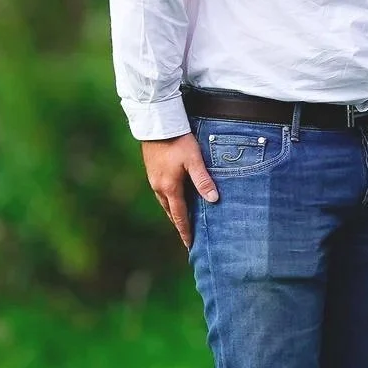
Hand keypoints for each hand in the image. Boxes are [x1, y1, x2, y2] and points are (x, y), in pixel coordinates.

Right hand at [141, 135, 218, 249]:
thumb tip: (213, 200)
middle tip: (188, 237)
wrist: (157, 123)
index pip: (179, 216)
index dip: (185, 231)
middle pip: (171, 212)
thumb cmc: (178, 141)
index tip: (190, 245)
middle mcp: (159, 187)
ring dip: (175, 213)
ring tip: (184, 221)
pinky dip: (170, 201)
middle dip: (180, 225)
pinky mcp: (153, 171)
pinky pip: (162, 193)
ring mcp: (154, 179)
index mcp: (170, 188)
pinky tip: (176, 199)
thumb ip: (203, 180)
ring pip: (165, 203)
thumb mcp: (194, 160)